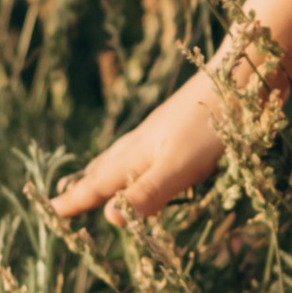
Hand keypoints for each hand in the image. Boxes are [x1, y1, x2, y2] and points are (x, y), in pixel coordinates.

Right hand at [50, 64, 245, 222]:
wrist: (242, 73)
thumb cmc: (211, 122)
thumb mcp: (180, 164)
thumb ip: (148, 191)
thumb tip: (109, 219)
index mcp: (138, 153)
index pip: (99, 183)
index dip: (77, 200)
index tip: (50, 211)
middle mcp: (145, 140)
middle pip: (106, 166)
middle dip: (84, 184)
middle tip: (60, 196)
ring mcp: (163, 129)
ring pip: (124, 153)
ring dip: (106, 169)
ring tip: (95, 177)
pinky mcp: (184, 123)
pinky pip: (147, 146)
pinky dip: (134, 157)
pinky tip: (148, 153)